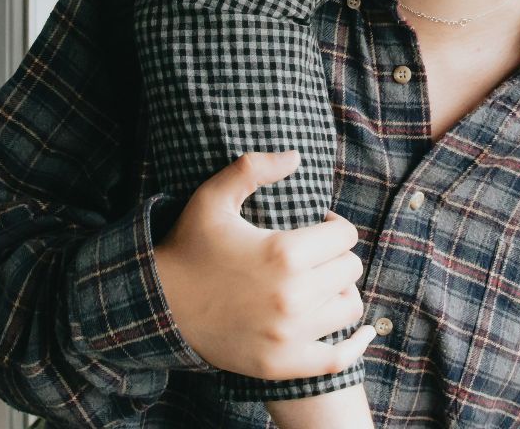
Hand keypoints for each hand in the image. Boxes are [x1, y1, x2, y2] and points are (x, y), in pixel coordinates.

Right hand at [153, 150, 374, 378]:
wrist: (158, 306)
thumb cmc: (189, 247)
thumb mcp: (213, 198)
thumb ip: (253, 168)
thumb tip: (296, 156)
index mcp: (283, 253)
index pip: (345, 235)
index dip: (334, 225)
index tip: (318, 225)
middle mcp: (293, 297)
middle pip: (350, 268)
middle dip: (336, 256)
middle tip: (316, 255)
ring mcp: (288, 335)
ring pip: (350, 306)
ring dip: (340, 292)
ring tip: (321, 284)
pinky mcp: (281, 364)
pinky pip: (338, 359)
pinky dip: (354, 345)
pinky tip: (361, 333)